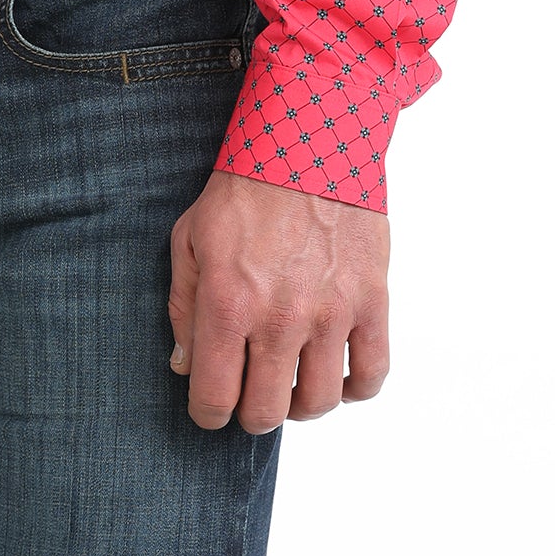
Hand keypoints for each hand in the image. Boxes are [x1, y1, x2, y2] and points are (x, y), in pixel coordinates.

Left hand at [168, 169, 389, 432]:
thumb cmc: (242, 189)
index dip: (206, 413)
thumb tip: (183, 366)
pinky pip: (371, 375)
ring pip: (318, 403)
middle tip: (248, 393)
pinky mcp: (371, 302)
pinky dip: (354, 389)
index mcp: (228, 302)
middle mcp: (279, 317)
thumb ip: (182, 307)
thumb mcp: (190, 238)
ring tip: (289, 382)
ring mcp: (330, 313)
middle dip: (250, 413)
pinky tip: (336, 374)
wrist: (308, 142)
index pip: (214, 397)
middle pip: (265, 412)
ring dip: (299, 404)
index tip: (209, 406)